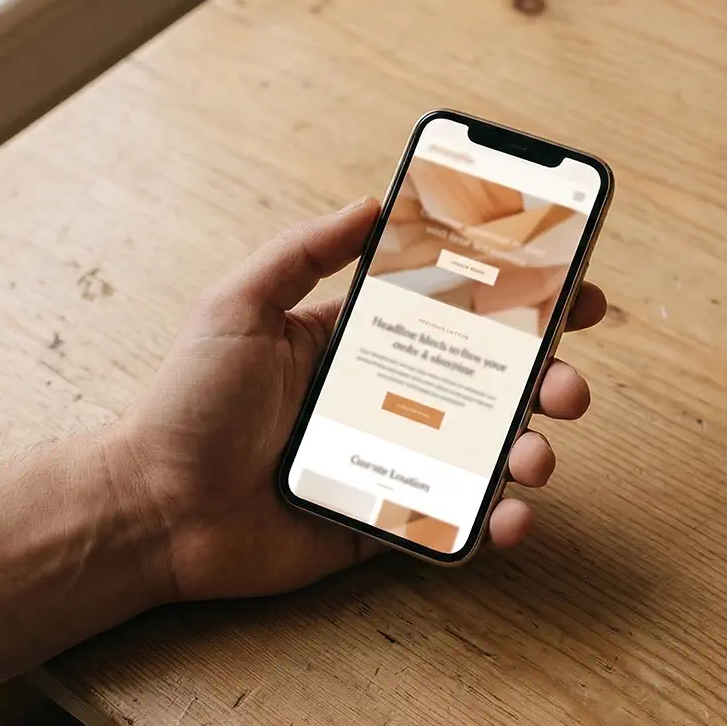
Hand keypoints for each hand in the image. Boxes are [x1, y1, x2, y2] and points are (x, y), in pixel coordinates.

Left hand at [109, 197, 606, 600]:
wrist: (155, 510)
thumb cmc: (188, 405)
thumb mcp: (237, 307)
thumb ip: (303, 252)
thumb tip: (371, 201)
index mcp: (358, 344)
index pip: (455, 312)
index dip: (517, 299)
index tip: (571, 286)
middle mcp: (386, 401)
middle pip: (489, 385)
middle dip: (546, 379)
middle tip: (566, 383)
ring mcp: (393, 464)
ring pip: (486, 454)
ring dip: (531, 449)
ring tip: (536, 453)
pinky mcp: (387, 523)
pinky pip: (457, 522)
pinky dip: (496, 523)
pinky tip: (510, 517)